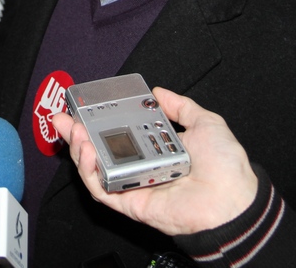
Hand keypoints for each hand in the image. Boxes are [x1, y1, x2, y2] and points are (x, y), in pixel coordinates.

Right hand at [49, 88, 258, 235]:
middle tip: (63, 118)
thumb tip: (160, 92)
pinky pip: (102, 189)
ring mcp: (135, 185)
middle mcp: (143, 167)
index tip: (83, 107)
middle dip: (76, 134)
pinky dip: (90, 172)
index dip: (99, 120)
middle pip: (99, 151)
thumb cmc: (225, 168)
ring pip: (95, 170)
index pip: (119, 133)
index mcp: (157, 149)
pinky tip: (89, 153)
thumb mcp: (205, 123)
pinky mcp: (130, 203)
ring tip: (75, 131)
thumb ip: (181, 107)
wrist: (232, 201)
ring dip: (80, 150)